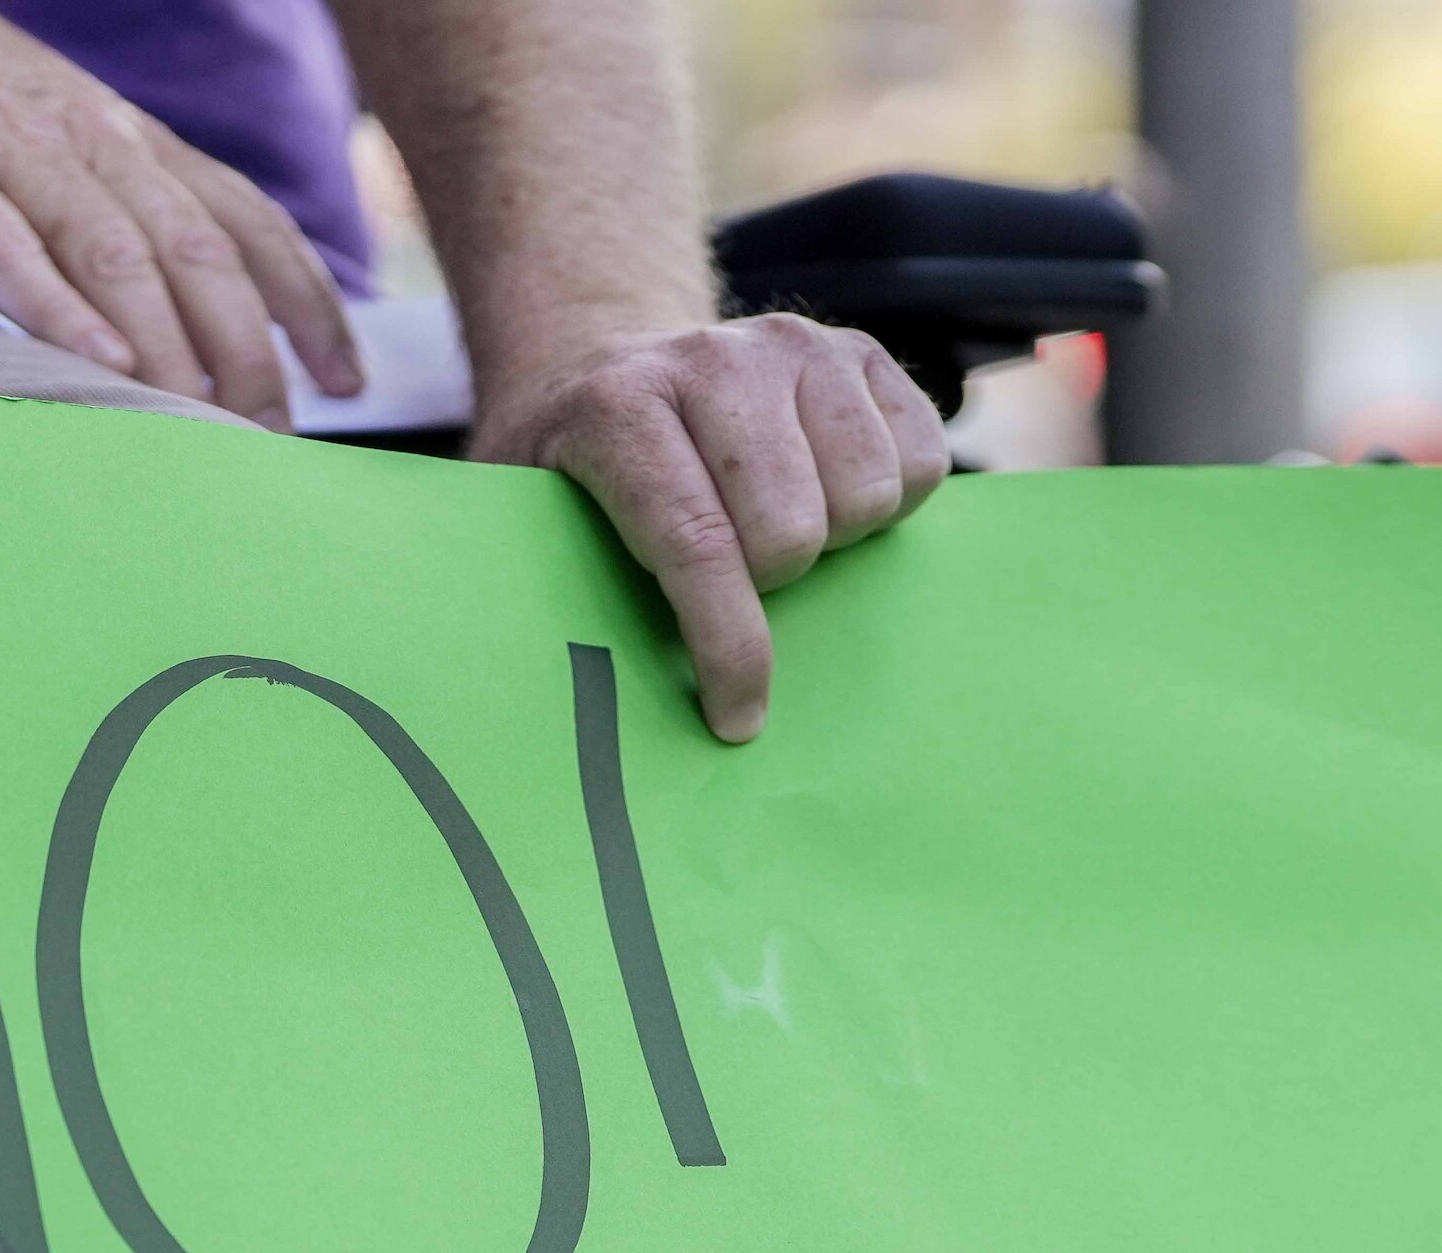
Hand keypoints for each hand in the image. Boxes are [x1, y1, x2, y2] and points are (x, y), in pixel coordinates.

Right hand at [0, 0, 359, 418]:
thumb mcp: (70, 131)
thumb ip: (136, 206)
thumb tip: (212, 308)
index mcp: (132, 139)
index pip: (248, 222)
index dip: (307, 303)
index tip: (346, 381)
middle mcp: (91, 143)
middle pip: (197, 255)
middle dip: (248, 353)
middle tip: (271, 438)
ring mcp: (11, 156)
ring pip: (117, 257)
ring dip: (169, 352)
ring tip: (203, 428)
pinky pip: (7, 248)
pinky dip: (60, 311)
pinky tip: (103, 368)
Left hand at [478, 314, 949, 743]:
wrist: (606, 364)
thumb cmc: (575, 473)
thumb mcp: (519, 518)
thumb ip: (534, 583)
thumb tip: (570, 710)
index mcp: (618, 406)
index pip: (696, 544)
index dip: (727, 648)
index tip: (737, 719)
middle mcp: (713, 359)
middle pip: (794, 531)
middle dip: (772, 579)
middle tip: (737, 570)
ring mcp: (795, 345)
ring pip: (868, 496)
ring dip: (834, 534)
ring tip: (778, 521)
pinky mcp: (860, 351)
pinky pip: (921, 462)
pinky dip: (890, 500)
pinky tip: (829, 490)